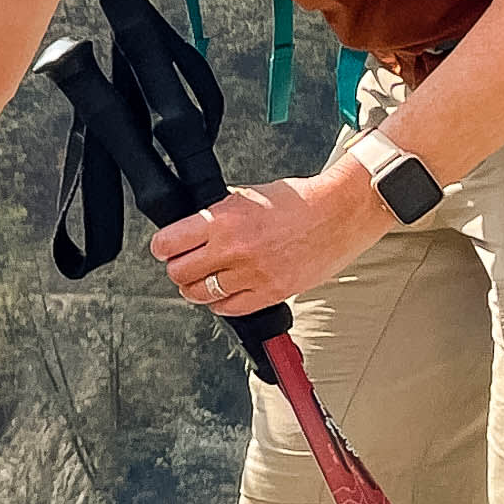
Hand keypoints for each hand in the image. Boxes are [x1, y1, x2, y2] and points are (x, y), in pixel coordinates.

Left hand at [150, 164, 392, 316]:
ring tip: (202, 280)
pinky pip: (230, 308)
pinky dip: (221, 304)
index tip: (164, 249)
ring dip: (196, 288)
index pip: (169, 243)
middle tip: (182, 264)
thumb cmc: (301, 201)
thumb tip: (194, 225)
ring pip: (200, 294)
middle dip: (177, 268)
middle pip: (179, 272)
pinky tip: (224, 294)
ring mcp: (252, 274)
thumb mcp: (248, 195)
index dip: (163, 247)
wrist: (340, 212)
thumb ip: (218, 213)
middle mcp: (234, 249)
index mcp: (224, 219)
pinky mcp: (271, 292)